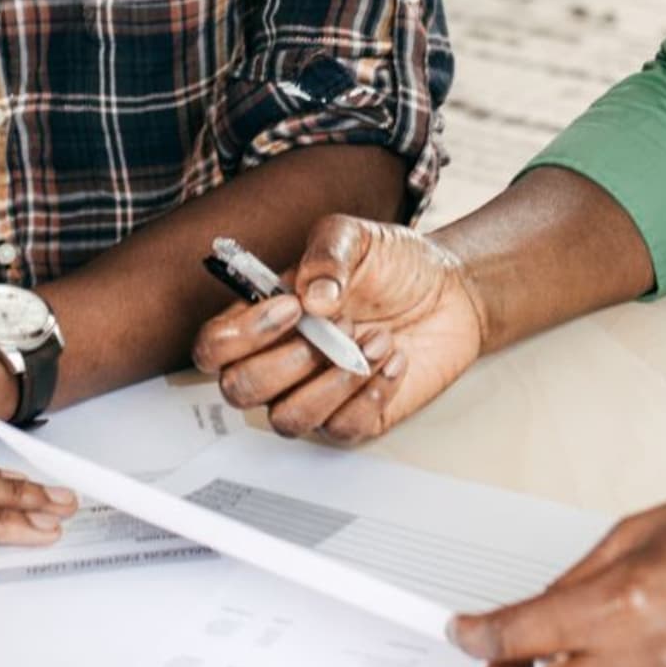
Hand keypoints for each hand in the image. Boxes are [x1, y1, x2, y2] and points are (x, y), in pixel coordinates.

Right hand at [190, 213, 484, 443]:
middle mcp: (280, 362)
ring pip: (287, 419)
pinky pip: (341, 429)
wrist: (451, 291)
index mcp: (265, 319)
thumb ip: (327, 253)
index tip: (291, 307)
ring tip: (375, 340)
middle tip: (338, 328)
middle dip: (290, 360)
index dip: (241, 335)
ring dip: (334, 380)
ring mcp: (314, 394)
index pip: (214, 347)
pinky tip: (393, 359)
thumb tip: (312, 297)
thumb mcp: (357, 237)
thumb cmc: (394, 265)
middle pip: (239, 390)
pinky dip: (372, 393)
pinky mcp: (353, 418)